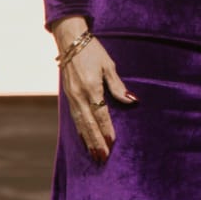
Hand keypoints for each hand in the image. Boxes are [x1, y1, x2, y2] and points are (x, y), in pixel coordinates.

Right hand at [52, 17, 135, 162]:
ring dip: (88, 140)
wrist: (70, 41)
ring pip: (80, 124)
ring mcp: (72, 97)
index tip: (112, 144)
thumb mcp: (109, 66)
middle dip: (96, 142)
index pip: (101, 114)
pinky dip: (80, 131)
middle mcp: (79, 95)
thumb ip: (118, 86)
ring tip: (94, 155)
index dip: (106, 130)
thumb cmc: (93, 51)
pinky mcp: (68, 96)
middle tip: (103, 158)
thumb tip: (132, 100)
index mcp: (91, 87)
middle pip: (89, 124)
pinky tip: (85, 140)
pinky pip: (74, 118)